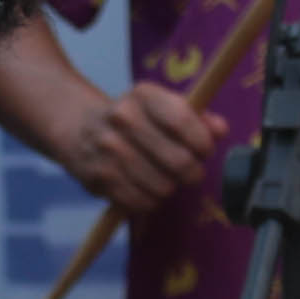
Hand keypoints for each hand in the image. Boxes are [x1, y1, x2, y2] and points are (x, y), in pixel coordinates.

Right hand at [78, 77, 216, 204]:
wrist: (79, 129)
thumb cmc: (135, 120)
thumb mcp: (162, 107)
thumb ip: (197, 117)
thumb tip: (220, 129)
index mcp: (143, 95)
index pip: (182, 121)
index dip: (202, 142)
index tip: (205, 150)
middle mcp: (122, 118)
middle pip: (179, 161)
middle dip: (193, 172)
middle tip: (190, 171)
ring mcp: (109, 150)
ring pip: (163, 187)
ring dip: (171, 188)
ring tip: (164, 178)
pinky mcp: (100, 178)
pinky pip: (142, 202)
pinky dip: (151, 201)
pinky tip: (146, 188)